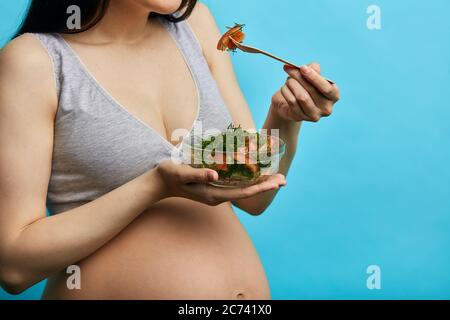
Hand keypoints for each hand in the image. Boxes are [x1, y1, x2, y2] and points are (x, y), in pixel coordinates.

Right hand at [155, 159, 286, 205]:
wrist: (159, 183)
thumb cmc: (169, 176)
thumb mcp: (181, 173)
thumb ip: (197, 174)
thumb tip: (216, 175)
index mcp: (213, 195)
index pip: (243, 192)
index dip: (260, 187)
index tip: (276, 183)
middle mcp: (218, 196)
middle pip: (247, 191)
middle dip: (265, 185)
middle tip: (284, 179)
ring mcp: (216, 193)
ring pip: (243, 188)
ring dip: (259, 183)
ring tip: (276, 177)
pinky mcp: (214, 187)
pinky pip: (235, 185)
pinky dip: (248, 180)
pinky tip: (255, 174)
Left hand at [271, 63, 339, 121]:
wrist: (291, 101)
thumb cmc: (305, 85)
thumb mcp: (311, 75)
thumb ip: (313, 69)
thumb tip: (307, 67)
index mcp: (333, 96)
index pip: (327, 88)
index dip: (314, 77)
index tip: (303, 68)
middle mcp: (326, 108)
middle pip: (312, 91)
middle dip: (299, 77)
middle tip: (289, 69)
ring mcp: (314, 115)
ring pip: (301, 97)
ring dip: (291, 84)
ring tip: (288, 80)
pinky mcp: (300, 118)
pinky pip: (292, 102)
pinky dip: (286, 91)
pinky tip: (284, 87)